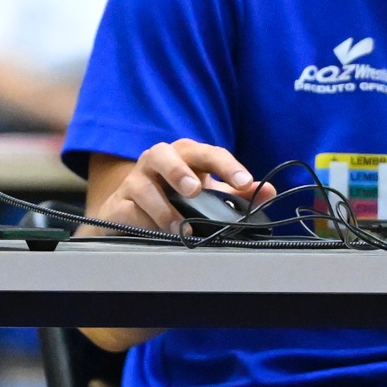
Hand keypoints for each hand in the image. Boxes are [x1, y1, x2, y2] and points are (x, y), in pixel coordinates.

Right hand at [93, 139, 271, 235]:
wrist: (130, 211)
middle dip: (179, 171)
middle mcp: (157, 162)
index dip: (227, 165)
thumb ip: (235, 191)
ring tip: (181, 226)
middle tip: (194, 190)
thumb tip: (268, 191)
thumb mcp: (207, 192)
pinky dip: (145, 222)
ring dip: (164, 208)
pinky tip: (157, 232)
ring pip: (144, 186)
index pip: (208, 153)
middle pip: (164, 155)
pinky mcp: (118, 203)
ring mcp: (135, 181)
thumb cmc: (173, 196)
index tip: (245, 181)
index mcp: (184, 155)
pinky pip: (129, 210)